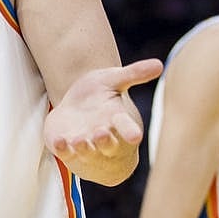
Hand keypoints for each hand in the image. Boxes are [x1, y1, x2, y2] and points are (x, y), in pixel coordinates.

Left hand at [43, 58, 162, 181]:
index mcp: (116, 120)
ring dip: (84, 149)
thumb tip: (160, 64)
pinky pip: (64, 153)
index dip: (130, 131)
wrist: (75, 106)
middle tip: (101, 134)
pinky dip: (62, 149)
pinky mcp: (66, 149)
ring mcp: (85, 145)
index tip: (135, 135)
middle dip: (105, 141)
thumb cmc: (99, 93)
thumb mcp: (114, 79)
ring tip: (79, 141)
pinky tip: (59, 142)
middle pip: (108, 144)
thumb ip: (134, 73)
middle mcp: (103, 136)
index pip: (127, 127)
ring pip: (87, 152)